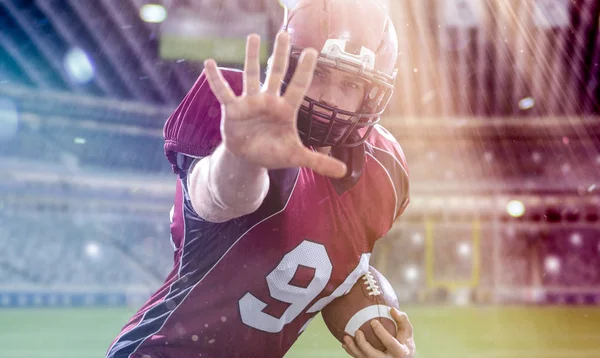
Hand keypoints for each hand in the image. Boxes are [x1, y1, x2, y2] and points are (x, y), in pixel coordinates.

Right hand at [203, 32, 346, 177]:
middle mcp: (269, 100)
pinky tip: (209, 63)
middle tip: (283, 34)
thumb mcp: (297, 157)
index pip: (298, 86)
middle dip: (280, 55)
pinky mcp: (233, 109)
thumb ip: (318, 161)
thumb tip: (343, 172)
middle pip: (276, 73)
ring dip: (251, 57)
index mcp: (286, 109)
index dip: (304, 70)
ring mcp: (250, 102)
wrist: (249, 159)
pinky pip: (223, 91)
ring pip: (251, 75)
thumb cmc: (274, 152)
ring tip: (253, 36)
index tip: (312, 50)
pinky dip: (216, 79)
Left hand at [342, 308, 415, 357]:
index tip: (373, 322)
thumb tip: (392, 309)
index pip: (390, 343)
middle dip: (363, 344)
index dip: (381, 333)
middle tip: (357, 331)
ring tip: (345, 338)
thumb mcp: (407, 331)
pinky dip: (352, 352)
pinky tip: (345, 344)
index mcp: (400, 352)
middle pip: (373, 355)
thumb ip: (402, 320)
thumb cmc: (404, 341)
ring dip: (353, 349)